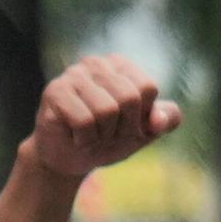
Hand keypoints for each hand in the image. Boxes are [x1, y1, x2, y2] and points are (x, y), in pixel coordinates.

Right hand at [27, 54, 177, 180]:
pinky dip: (85, 139)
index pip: (148, 88)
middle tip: (108, 133)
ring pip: (107, 110)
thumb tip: (158, 119)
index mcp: (121, 65)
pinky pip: (84, 121)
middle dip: (124, 127)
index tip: (128, 125)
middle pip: (129, 98)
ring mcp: (72, 75)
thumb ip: (166, 120)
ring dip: (103, 135)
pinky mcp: (54, 92)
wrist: (73, 158)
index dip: (142, 117)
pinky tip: (76, 136)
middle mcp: (96, 63)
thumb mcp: (146, 130)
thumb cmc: (110, 138)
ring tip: (92, 134)